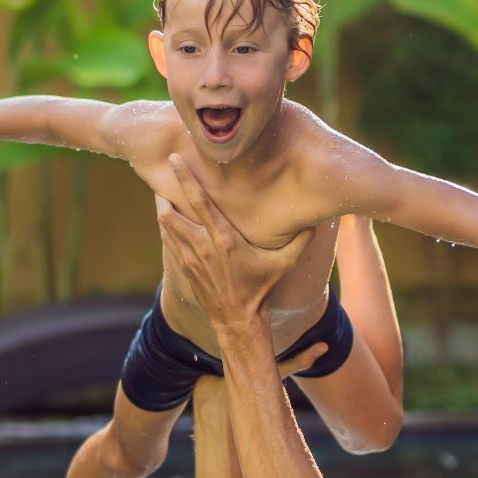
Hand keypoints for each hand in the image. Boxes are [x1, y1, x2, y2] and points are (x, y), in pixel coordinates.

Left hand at [156, 153, 311, 325]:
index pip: (199, 201)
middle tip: (162, 177)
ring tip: (162, 194)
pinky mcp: (183, 267)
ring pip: (164, 225)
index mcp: (223, 238)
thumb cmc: (260, 288)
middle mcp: (202, 245)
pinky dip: (165, 226)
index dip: (185, 178)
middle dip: (162, 193)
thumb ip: (300, 240)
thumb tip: (317, 220)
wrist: (237, 318)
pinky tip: (167, 219)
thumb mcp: (283, 263)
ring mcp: (189, 257)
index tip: (174, 159)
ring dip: (161, 208)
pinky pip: (167, 239)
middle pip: (171, 212)